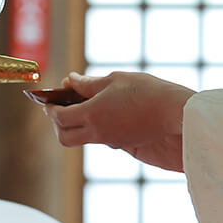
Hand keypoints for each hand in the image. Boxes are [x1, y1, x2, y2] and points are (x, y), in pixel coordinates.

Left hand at [44, 71, 194, 172]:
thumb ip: (88, 84)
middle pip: (64, 137)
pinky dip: (92, 127)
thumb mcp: (114, 79)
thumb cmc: (145, 90)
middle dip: (57, 124)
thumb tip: (69, 81)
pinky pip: (99, 138)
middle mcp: (97, 132)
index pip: (59, 118)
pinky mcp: (123, 142)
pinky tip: (102, 111)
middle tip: (59, 107)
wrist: (174, 111)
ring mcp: (110, 140)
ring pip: (81, 139)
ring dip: (74, 126)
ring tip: (81, 105)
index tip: (49, 100)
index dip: (50, 109)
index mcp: (91, 114)